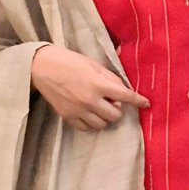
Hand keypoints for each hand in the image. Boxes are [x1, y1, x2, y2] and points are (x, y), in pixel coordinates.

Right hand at [30, 44, 149, 131]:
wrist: (42, 67)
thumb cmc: (70, 61)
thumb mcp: (93, 64)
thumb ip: (110, 78)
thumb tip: (123, 90)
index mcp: (98, 83)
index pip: (125, 95)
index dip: (138, 100)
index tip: (146, 103)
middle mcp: (90, 99)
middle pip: (114, 115)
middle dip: (118, 109)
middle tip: (112, 101)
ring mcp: (78, 110)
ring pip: (102, 124)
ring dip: (105, 117)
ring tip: (100, 107)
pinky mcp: (67, 116)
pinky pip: (86, 128)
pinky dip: (91, 123)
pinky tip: (89, 114)